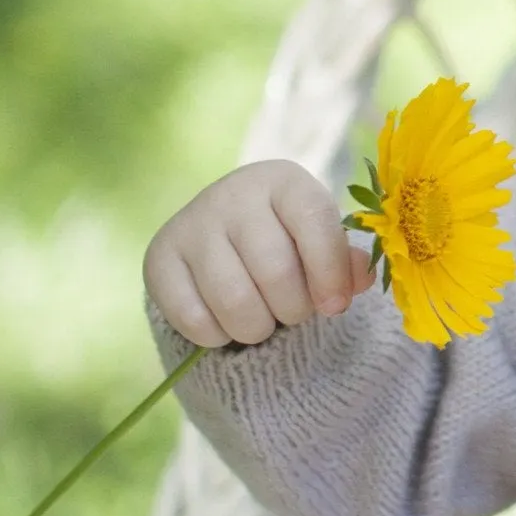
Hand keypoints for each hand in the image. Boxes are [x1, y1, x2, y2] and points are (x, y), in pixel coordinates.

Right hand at [146, 160, 373, 347]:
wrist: (222, 235)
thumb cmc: (286, 240)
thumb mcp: (320, 241)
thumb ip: (345, 262)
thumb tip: (357, 280)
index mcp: (282, 180)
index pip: (315, 222)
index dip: (330, 273)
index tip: (335, 306)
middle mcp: (233, 193)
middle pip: (275, 272)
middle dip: (294, 309)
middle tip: (292, 311)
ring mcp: (191, 223)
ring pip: (235, 302)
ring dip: (258, 328)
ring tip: (262, 317)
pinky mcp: (159, 258)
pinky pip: (195, 320)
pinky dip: (219, 335)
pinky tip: (226, 321)